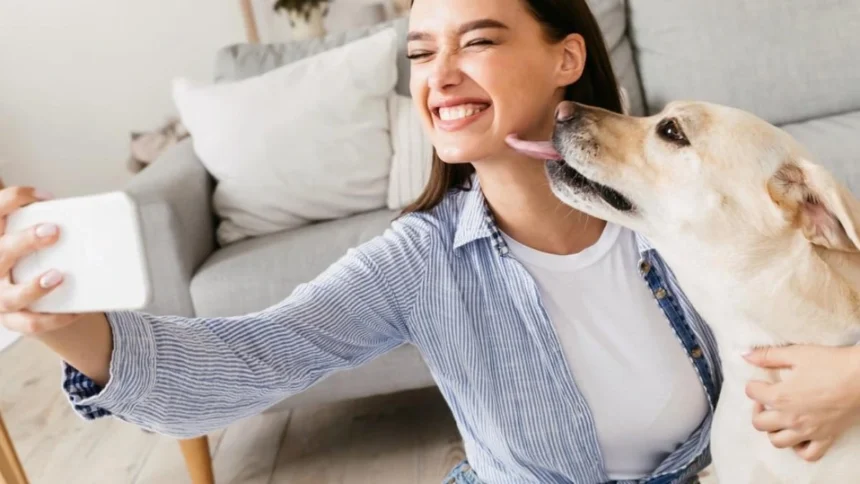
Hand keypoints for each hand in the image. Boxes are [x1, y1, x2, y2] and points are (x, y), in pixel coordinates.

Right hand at [0, 184, 81, 333]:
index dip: (14, 200)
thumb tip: (89, 214)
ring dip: (34, 288)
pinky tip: (75, 311)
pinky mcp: (11, 320)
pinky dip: (54, 319)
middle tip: (53, 232)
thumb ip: (45, 228)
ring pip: (10, 297)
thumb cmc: (30, 263)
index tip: (45, 197)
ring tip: (58, 276)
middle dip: (25, 241)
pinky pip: (30, 324)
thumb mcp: (30, 241)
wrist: (24, 300)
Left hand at [744, 345, 859, 461]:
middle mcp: (791, 418)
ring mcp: (809, 431)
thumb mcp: (796, 354)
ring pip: (778, 442)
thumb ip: (768, 356)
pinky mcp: (826, 437)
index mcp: (781, 397)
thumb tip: (745, 355)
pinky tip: (799, 436)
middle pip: (759, 423)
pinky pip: (808, 454)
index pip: (752, 393)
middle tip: (765, 401)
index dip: (753, 386)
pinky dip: (799, 448)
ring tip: (779, 418)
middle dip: (757, 411)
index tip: (760, 382)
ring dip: (773, 431)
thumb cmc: (831, 363)